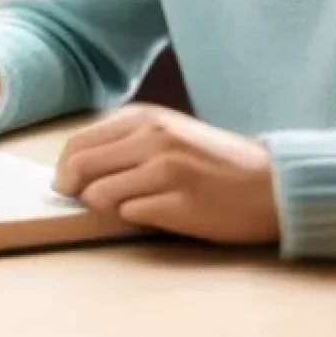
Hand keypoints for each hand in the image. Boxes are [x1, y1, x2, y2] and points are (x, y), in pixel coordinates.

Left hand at [53, 103, 278, 244]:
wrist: (271, 183)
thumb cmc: (214, 160)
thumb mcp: (168, 132)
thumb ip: (125, 141)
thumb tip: (72, 169)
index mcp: (145, 117)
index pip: (78, 142)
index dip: (64, 168)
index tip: (67, 185)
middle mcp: (153, 137)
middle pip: (80, 167)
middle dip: (73, 190)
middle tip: (84, 202)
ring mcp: (167, 170)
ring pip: (99, 194)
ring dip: (105, 207)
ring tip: (130, 205)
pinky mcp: (180, 204)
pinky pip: (131, 216)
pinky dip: (135, 219)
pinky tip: (156, 214)